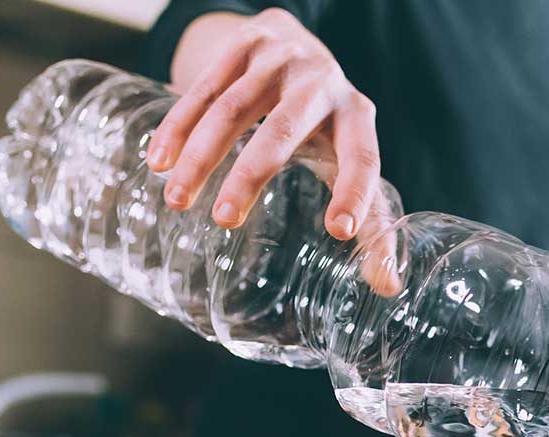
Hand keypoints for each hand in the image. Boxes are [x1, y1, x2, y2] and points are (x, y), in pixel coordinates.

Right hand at [148, 9, 379, 239]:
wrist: (291, 39)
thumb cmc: (324, 120)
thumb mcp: (348, 157)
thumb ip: (369, 218)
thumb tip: (388, 286)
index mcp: (357, 115)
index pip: (363, 156)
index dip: (354, 192)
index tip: (339, 231)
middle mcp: (322, 83)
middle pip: (285, 130)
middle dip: (252, 175)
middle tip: (224, 220)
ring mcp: (280, 58)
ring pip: (233, 109)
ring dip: (201, 157)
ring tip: (178, 200)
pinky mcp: (242, 43)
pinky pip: (203, 88)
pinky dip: (178, 126)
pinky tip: (159, 161)